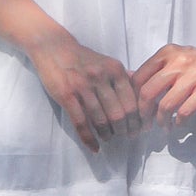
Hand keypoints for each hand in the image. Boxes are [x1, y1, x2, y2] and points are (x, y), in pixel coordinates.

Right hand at [28, 27, 140, 152]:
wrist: (53, 47)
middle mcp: (101, 77)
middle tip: (126, 136)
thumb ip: (124, 77)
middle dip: (125, 130)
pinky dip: (89, 139)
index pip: (132, 102)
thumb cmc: (83, 59)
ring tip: (109, 138)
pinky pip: (81, 123)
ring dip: (107, 134)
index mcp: (115, 70)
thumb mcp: (107, 62)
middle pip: (119, 114)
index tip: (140, 129)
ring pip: (101, 120)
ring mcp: (83, 86)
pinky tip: (94, 147)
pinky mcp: (66, 95)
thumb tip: (142, 92)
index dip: (138, 120)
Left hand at [131, 39, 195, 127]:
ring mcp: (194, 76)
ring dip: (161, 121)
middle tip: (146, 123)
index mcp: (167, 53)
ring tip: (164, 126)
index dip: (133, 98)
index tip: (137, 110)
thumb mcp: (178, 57)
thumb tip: (130, 79)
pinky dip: (178, 122)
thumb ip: (157, 68)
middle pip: (148, 93)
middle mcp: (178, 62)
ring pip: (165, 104)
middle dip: (144, 113)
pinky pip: (185, 111)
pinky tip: (179, 124)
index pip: (139, 77)